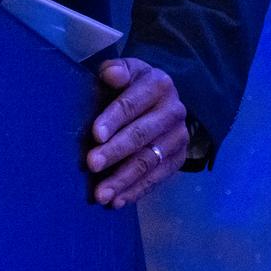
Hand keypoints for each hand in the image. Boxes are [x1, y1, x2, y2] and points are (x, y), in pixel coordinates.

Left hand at [87, 58, 188, 207]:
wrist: (160, 98)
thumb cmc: (131, 84)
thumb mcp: (125, 70)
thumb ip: (115, 70)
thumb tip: (111, 74)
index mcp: (159, 84)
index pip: (132, 104)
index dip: (113, 119)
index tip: (95, 135)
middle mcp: (174, 111)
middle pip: (141, 135)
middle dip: (115, 152)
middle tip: (92, 165)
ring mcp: (179, 137)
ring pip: (149, 161)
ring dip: (124, 179)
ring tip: (102, 195)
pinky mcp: (179, 159)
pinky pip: (157, 178)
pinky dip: (137, 190)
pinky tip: (118, 201)